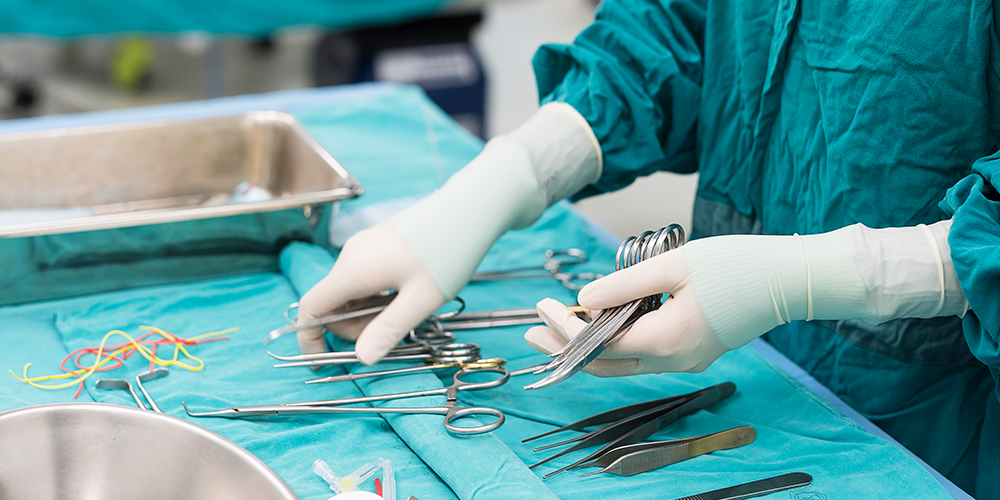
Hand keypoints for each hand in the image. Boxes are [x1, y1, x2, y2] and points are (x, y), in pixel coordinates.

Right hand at [297, 222, 444, 363]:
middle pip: (332, 302)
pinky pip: (363, 277)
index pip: (310, 307)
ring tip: (406, 308)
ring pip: (350, 291)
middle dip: (354, 326)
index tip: (322, 359)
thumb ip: (389, 329)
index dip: (309, 337)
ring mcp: (363, 247)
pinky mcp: (377, 243)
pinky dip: (375, 294)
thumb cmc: (446, 252)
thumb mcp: (421, 300)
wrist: (466, 211)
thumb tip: (363, 356)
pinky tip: (405, 293)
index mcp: (353, 270)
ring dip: (368, 311)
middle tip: (392, 330)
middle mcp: (351, 255)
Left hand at [524, 254, 729, 376]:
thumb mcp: (674, 266)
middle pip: (607, 366)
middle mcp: (675, 360)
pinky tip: (604, 322)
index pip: (600, 344)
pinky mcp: (696, 351)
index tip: (542, 306)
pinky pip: (647, 354)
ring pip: (627, 364)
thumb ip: (625, 285)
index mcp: (667, 340)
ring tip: (560, 328)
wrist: (790, 280)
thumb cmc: (737, 266)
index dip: (565, 329)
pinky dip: (619, 342)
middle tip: (532, 335)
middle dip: (567, 351)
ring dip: (591, 347)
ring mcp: (688, 360)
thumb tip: (584, 298)